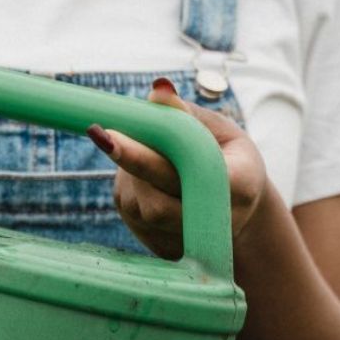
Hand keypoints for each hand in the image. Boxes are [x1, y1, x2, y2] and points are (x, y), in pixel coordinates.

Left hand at [89, 78, 267, 259]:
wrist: (238, 209)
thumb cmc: (229, 158)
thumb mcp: (219, 129)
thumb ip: (187, 114)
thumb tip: (157, 90)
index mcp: (239, 187)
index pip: (187, 174)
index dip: (144, 157)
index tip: (107, 136)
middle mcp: (216, 223)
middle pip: (156, 201)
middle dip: (127, 163)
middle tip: (100, 132)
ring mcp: (190, 242)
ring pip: (140, 205)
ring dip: (132, 173)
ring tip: (152, 153)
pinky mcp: (166, 249)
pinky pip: (135, 212)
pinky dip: (135, 187)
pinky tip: (151, 178)